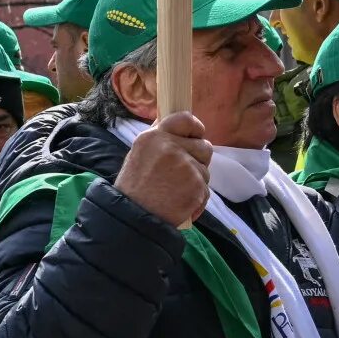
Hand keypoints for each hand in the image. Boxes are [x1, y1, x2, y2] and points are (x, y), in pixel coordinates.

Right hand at [114, 111, 212, 227]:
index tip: (195, 135)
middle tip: (181, 173)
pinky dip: (196, 196)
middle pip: (204, 145)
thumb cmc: (134, 188)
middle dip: (197, 159)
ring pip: (205, 169)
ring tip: (176, 190)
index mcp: (153, 137)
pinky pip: (205, 187)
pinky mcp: (196, 185)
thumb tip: (178, 125)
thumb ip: (159, 140)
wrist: (133, 218)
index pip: (185, 119)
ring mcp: (186, 166)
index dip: (195, 128)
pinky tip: (180, 201)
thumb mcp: (138, 155)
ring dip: (196, 179)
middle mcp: (170, 147)